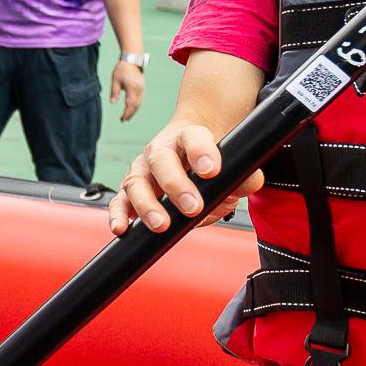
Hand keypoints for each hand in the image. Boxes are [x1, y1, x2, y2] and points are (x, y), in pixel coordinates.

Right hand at [109, 118, 259, 233]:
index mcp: (187, 137)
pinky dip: (118, 214)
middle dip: (176, 186)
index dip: (202, 153)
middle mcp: (160, 151)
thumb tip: (248, 183)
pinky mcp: (131, 190)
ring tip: (160, 224)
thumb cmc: (208, 159)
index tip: (211, 170)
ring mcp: (143, 170)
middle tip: (193, 206)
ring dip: (147, 204)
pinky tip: (121, 228)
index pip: (194, 139)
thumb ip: (242, 175)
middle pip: (162, 162)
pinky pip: (120, 201)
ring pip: (136, 182)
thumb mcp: (229, 162)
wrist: (187, 148)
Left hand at [112, 58, 146, 120]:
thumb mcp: (115, 81)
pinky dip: (136, 104)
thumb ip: (114, 92)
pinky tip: (131, 107)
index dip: (127, 113)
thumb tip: (113, 103)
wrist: (132, 59)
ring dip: (134, 110)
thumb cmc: (122, 69)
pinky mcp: (142, 87)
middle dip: (131, 113)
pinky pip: (140, 98)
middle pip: (136, 105)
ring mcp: (142, 88)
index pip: (130, 104)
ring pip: (139, 103)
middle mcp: (139, 90)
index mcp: (132, 88)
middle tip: (124, 120)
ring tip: (128, 116)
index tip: (122, 119)